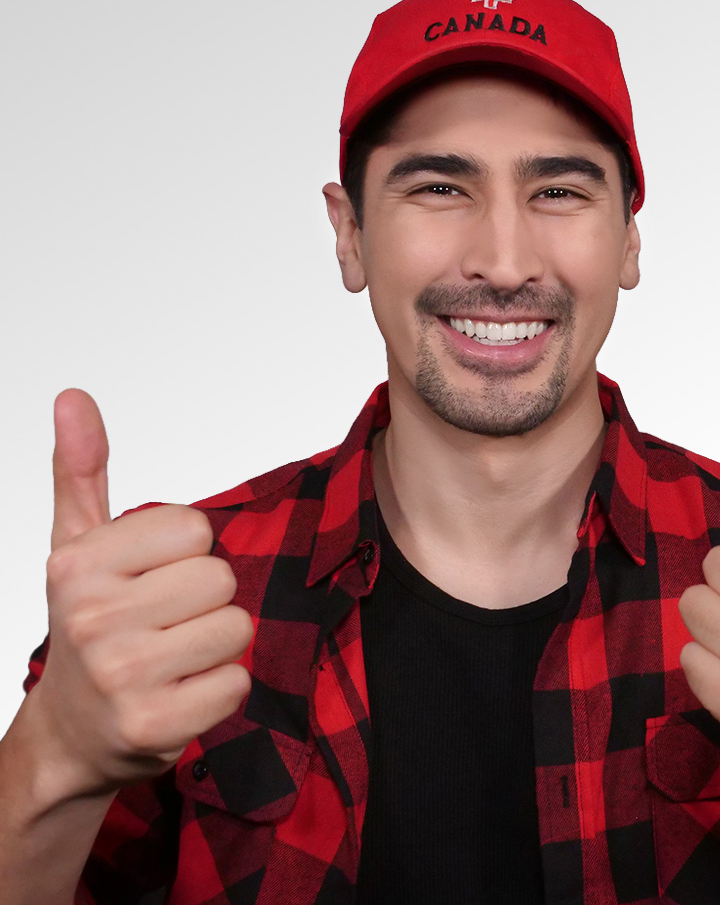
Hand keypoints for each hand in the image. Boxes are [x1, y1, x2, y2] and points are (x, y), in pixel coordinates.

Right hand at [28, 390, 252, 796]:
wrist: (71, 734)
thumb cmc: (88, 626)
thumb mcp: (77, 546)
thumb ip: (80, 470)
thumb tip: (74, 396)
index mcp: (78, 564)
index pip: (196, 529)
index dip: (184, 554)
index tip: (149, 580)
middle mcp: (92, 618)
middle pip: (221, 577)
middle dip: (203, 600)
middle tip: (162, 625)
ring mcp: (121, 676)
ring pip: (237, 627)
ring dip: (216, 644)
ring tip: (172, 658)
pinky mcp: (154, 727)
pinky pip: (237, 682)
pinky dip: (220, 689)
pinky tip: (180, 694)